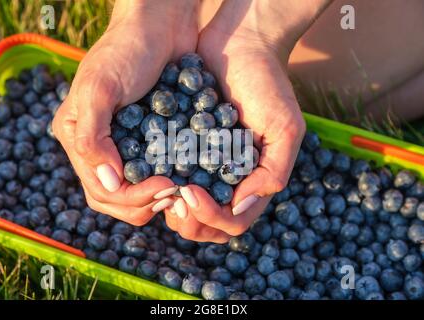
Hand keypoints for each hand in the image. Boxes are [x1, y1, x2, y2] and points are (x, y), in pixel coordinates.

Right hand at [53, 1, 198, 225]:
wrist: (159, 25)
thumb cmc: (125, 50)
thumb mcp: (100, 89)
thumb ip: (93, 137)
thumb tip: (106, 184)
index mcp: (79, 139)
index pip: (100, 190)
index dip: (130, 198)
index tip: (164, 187)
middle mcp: (101, 148)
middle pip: (117, 198)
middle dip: (144, 203)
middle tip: (173, 192)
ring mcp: (127, 146)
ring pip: (137, 191)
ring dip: (158, 197)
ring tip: (181, 187)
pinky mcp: (151, 139)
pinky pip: (158, 171)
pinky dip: (171, 180)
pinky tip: (188, 176)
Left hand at [168, 1, 333, 238]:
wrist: (240, 42)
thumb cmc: (267, 83)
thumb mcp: (285, 128)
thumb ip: (272, 171)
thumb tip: (240, 207)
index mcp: (252, 180)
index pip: (232, 221)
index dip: (211, 217)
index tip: (191, 191)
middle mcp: (227, 179)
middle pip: (207, 223)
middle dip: (189, 218)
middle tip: (172, 195)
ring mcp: (205, 165)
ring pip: (185, 207)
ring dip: (170, 205)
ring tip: (158, 186)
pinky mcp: (185, 146)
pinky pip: (169, 175)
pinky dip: (158, 180)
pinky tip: (147, 168)